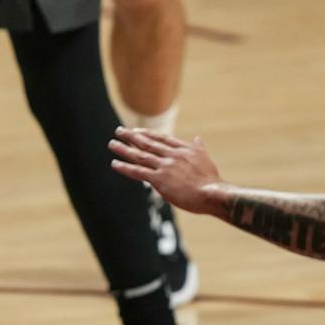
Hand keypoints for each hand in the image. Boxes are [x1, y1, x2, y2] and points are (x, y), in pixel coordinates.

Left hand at [109, 128, 227, 215]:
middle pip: (147, 143)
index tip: (137, 130)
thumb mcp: (206, 158)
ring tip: (112, 144)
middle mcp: (171, 155)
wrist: (212, 194)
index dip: (147, 134)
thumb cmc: (211, 180)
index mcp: (183, 149)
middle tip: (119, 131)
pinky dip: (125, 167)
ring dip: (124, 149)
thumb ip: (199, 148)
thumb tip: (198, 138)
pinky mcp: (159, 180)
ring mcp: (164, 167)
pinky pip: (138, 172)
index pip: (161, 138)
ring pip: (140, 155)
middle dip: (131, 137)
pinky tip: (115, 164)